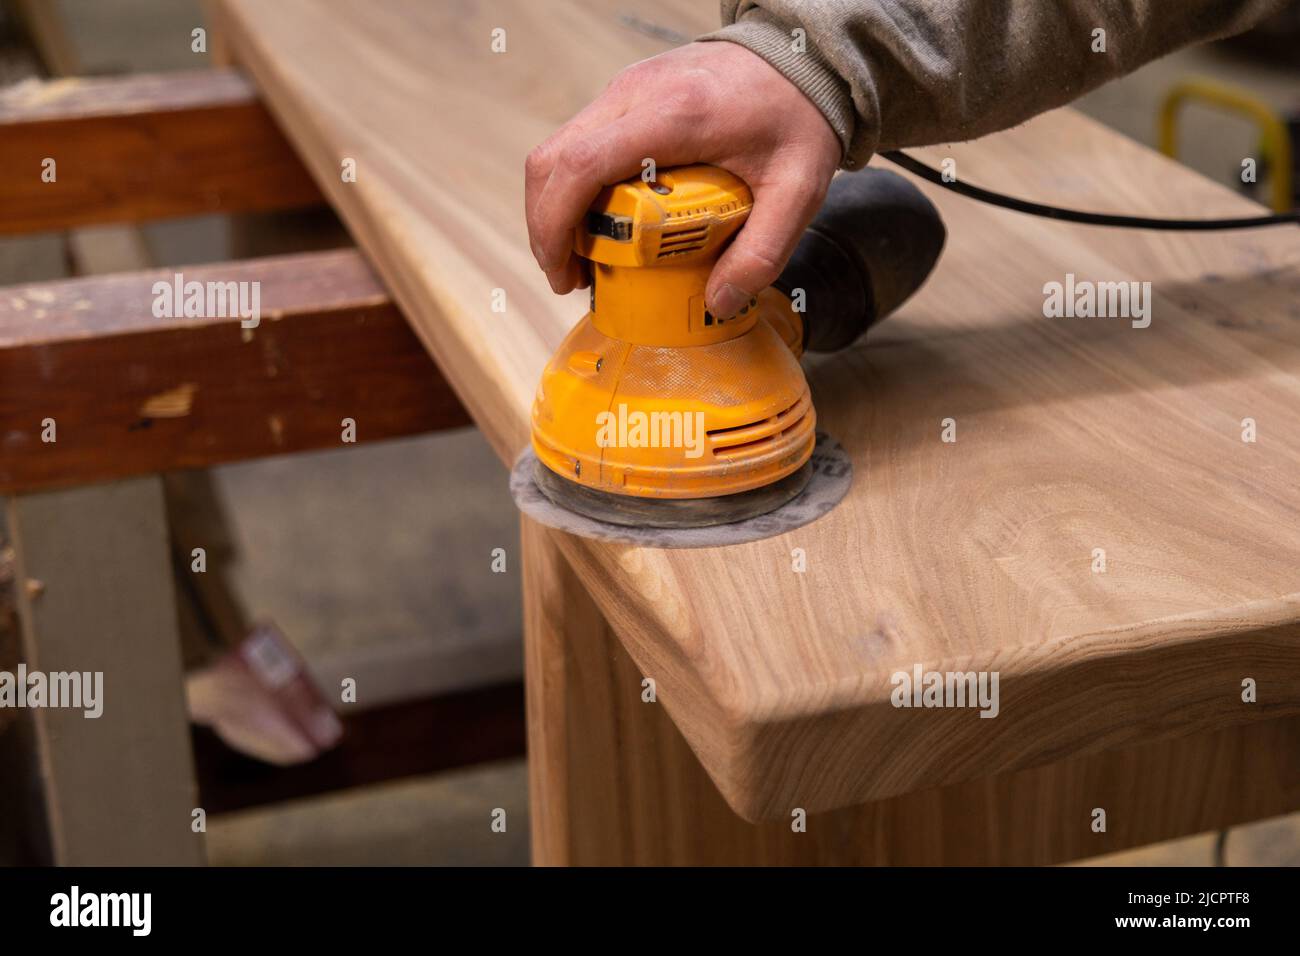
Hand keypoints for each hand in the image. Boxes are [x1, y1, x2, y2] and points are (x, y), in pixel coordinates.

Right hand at [525, 41, 841, 318]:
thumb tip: (717, 303)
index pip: (581, 164)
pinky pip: (578, 143)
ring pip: (557, 150)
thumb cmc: (797, 116)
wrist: (798, 57)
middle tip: (570, 278)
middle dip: (547, 228)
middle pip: (553, 159)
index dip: (555, 224)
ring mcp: (624, 89)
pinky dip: (574, 189)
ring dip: (555, 209)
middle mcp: (636, 93)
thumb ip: (763, 252)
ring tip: (582, 259)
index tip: (564, 273)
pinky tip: (600, 223)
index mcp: (674, 115)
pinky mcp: (624, 95)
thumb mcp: (797, 190)